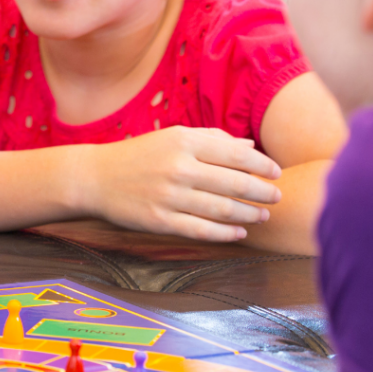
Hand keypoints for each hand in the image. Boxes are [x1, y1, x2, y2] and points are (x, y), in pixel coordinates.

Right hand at [78, 127, 282, 241]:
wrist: (95, 178)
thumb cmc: (139, 156)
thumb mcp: (173, 138)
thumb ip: (212, 140)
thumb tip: (250, 149)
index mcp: (184, 142)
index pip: (236, 155)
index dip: (263, 166)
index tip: (276, 173)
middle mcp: (178, 168)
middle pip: (234, 183)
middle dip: (262, 192)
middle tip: (277, 197)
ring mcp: (168, 196)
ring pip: (222, 209)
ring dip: (249, 214)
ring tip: (262, 215)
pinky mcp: (159, 221)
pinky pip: (202, 230)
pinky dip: (226, 233)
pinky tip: (239, 232)